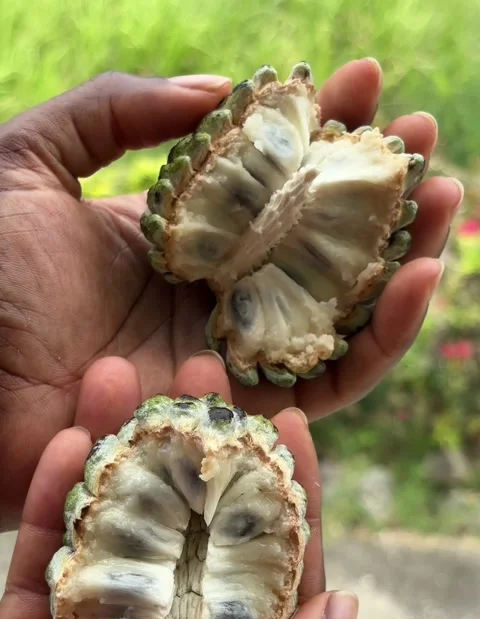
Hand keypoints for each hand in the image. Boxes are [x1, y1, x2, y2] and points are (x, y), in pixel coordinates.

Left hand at [0, 59, 460, 527]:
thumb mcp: (30, 161)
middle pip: (314, 249)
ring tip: (443, 201)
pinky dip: (377, 341)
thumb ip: (118, 112)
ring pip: (338, 317)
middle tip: (427, 139)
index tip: (359, 80)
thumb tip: (221, 90)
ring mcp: (225, 361)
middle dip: (377, 192)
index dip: (317, 131)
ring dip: (400, 261)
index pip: (267, 182)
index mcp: (172, 240)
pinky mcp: (234, 419)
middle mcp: (209, 300)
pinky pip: (325, 386)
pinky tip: (411, 281)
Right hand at [0, 353, 357, 618]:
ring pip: (114, 537)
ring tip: (126, 381)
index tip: (291, 426)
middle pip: (190, 542)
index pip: (271, 585)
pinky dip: (51, 504)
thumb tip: (342, 608)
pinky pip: (39, 566)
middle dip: (198, 459)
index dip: (285, 504)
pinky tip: (68, 443)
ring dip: (120, 459)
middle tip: (202, 377)